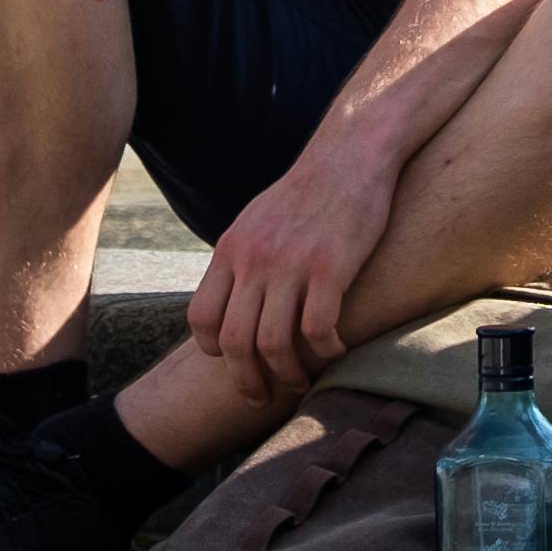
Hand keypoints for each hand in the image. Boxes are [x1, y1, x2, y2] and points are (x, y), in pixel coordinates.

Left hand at [193, 146, 390, 390]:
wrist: (350, 154)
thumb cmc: (307, 191)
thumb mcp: (256, 220)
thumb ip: (240, 260)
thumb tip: (229, 301)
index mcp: (231, 250)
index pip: (201, 318)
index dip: (214, 350)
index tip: (235, 360)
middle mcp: (254, 259)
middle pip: (234, 341)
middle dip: (246, 380)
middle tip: (260, 396)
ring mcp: (292, 264)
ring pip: (273, 343)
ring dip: (286, 373)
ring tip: (300, 380)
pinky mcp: (331, 267)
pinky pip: (318, 329)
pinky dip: (325, 351)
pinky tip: (337, 350)